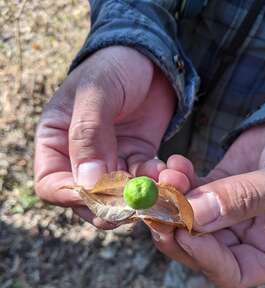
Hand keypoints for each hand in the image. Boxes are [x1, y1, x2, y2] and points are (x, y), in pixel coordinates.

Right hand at [34, 46, 175, 227]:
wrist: (149, 57)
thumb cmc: (114, 66)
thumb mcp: (96, 93)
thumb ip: (88, 136)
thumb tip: (88, 185)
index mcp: (56, 141)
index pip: (51, 184)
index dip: (69, 196)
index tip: (95, 197)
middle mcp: (79, 156)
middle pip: (86, 198)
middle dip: (109, 206)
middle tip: (132, 206)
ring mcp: (109, 159)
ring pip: (118, 196)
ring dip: (138, 198)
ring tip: (158, 187)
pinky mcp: (135, 158)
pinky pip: (142, 181)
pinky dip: (155, 182)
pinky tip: (166, 169)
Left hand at [152, 123, 264, 287]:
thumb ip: (241, 200)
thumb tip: (193, 217)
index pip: (230, 273)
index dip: (204, 258)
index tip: (183, 235)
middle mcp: (245, 237)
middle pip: (199, 248)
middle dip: (175, 228)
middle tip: (157, 209)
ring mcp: (227, 214)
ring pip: (189, 218)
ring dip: (172, 198)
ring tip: (168, 176)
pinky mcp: (216, 189)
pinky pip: (190, 191)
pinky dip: (179, 179)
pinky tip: (176, 164)